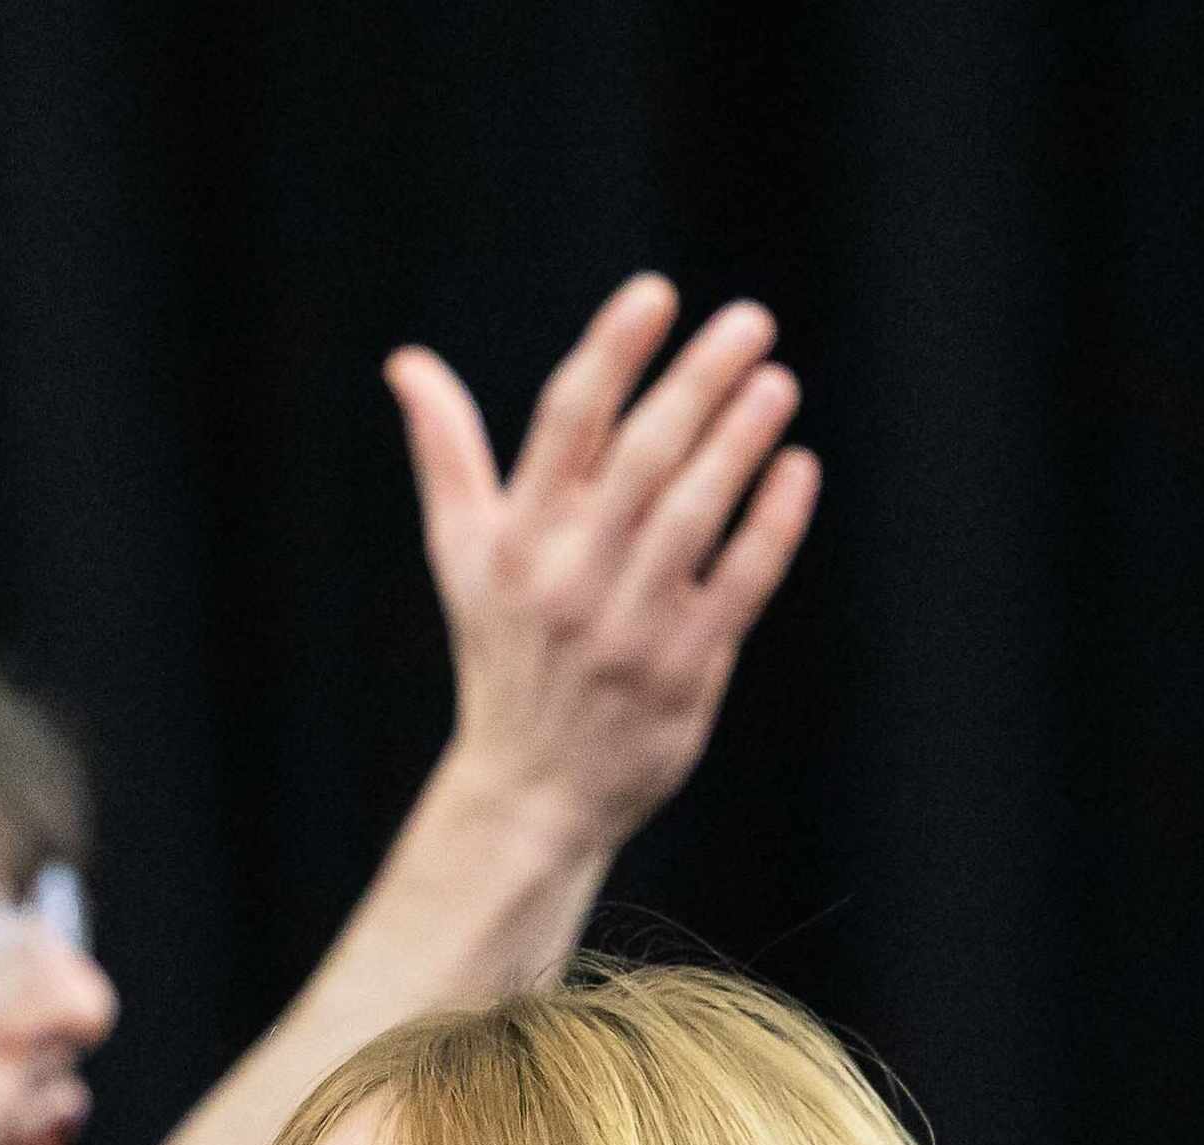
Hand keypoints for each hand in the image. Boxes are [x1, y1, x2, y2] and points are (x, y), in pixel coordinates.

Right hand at [385, 273, 819, 849]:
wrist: (532, 790)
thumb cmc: (503, 653)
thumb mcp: (461, 555)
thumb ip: (445, 452)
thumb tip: (407, 364)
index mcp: (517, 537)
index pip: (565, 423)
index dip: (614, 353)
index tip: (657, 295)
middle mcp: (570, 575)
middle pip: (640, 457)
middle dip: (696, 383)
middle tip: (750, 322)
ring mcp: (630, 623)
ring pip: (692, 515)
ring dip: (739, 443)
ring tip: (776, 382)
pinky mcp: (685, 667)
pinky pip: (738, 582)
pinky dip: (771, 525)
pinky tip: (796, 468)